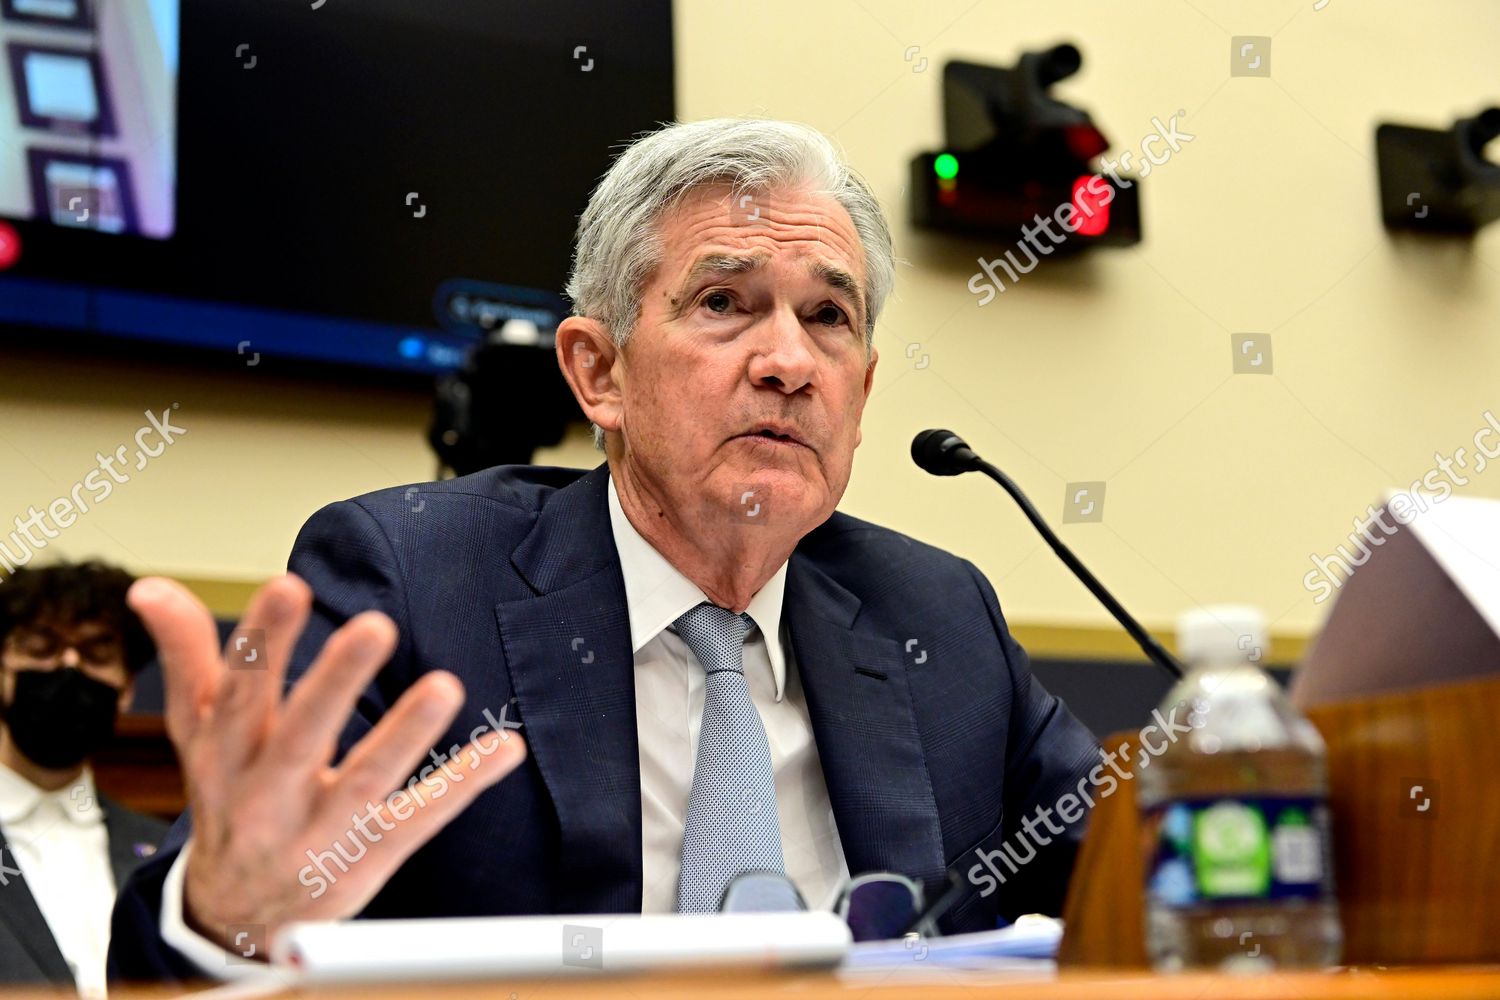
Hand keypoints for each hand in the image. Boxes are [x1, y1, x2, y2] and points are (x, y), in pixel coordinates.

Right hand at [127, 574, 526, 951]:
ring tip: (445, 686)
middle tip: (374, 626)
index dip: (261, 640)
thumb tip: (150, 588)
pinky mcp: (367, 857)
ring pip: (366, 781)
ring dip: (406, 733)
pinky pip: (417, 819)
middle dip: (335, 682)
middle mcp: (267, 793)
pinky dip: (461, 784)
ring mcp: (320, 829)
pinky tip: (502, 748)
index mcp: (227, 751)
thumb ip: (188, 657)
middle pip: (300, 735)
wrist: (237, 912)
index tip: (287, 585)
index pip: (239, 691)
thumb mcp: (201, 732)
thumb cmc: (229, 797)